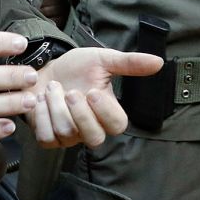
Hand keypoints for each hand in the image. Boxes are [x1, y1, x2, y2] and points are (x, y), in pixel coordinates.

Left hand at [26, 47, 163, 149]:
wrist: (46, 69)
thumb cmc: (77, 67)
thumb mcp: (103, 60)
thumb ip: (130, 63)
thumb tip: (159, 62)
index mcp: (107, 111)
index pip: (117, 126)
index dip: (105, 112)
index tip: (93, 91)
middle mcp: (91, 128)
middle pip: (94, 138)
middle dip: (80, 114)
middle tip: (71, 91)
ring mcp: (69, 137)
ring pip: (66, 134)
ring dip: (56, 106)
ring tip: (53, 87)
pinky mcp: (48, 138)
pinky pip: (46, 137)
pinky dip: (41, 115)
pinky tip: (39, 100)